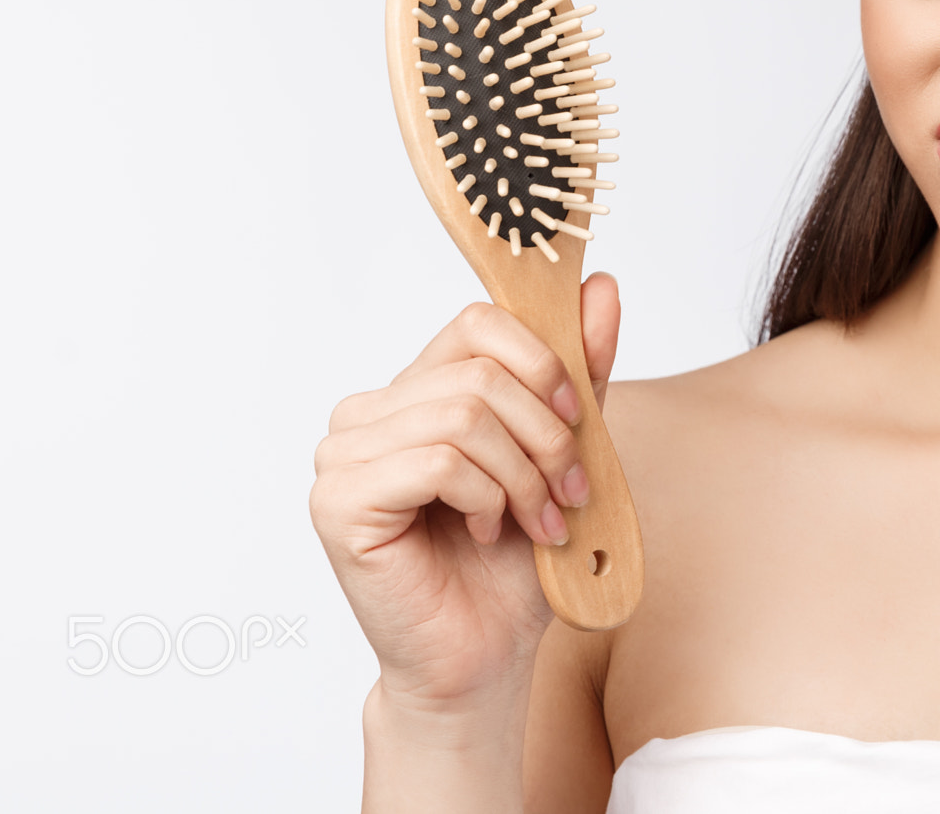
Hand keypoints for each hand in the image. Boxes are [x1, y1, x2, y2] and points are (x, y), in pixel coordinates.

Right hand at [309, 272, 621, 711]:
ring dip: (524, 474)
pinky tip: (486, 531)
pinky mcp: (338, 501)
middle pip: (480, 371)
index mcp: (413, 391)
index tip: (579, 418)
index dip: (543, 362)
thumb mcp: (562, 450)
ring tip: (536, 519)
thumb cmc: (512, 560)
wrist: (483, 653)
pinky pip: (437, 461)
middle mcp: (366, 415)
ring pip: (463, 415)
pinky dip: (485, 497)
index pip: (478, 323)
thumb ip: (578, 371)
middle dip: (547, 434)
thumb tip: (601, 285)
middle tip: (570, 491)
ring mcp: (342, 455)